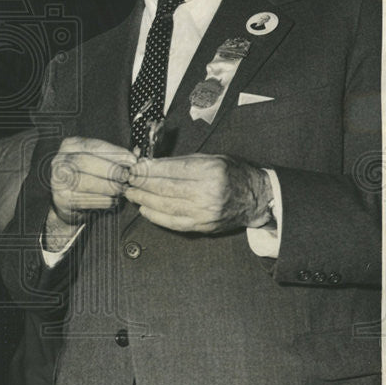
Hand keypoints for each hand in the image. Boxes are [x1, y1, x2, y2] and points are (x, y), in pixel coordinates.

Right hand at [46, 137, 137, 248]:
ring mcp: (57, 180)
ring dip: (108, 186)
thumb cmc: (89, 177)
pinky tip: (113, 200)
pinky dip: (102, 200)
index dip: (114, 152)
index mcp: (69, 146)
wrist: (71, 201)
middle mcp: (59, 161)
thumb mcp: (100, 161)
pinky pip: (84, 199)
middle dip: (110, 169)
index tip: (132, 159)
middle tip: (127, 177)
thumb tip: (137, 154)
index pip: (92, 146)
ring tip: (121, 189)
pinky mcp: (61, 198)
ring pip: (85, 182)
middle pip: (86, 162)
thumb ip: (116, 157)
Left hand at [124, 154, 272, 233]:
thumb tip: (152, 165)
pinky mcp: (203, 226)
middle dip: (142, 184)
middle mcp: (207, 193)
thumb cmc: (234, 174)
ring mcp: (204, 212)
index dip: (149, 170)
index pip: (171, 170)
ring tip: (132, 194)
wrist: (257, 198)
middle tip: (128, 181)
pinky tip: (145, 209)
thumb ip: (183, 162)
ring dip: (144, 200)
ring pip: (166, 206)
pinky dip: (156, 216)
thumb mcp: (212, 159)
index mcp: (210, 171)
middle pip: (165, 188)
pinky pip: (173, 222)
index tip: (135, 168)